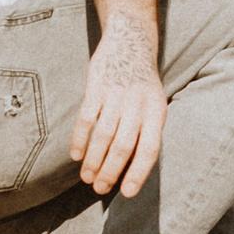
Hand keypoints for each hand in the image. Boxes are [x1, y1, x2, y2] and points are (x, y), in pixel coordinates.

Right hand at [72, 23, 166, 197]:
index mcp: (157, 112)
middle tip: (99, 189)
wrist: (130, 41)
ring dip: (94, 159)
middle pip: (124, 145)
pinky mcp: (97, 86)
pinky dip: (80, 139)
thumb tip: (132, 171)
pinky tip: (76, 155)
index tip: (127, 193)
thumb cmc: (142, 84)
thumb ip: (146, 132)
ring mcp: (117, 94)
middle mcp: (138, 104)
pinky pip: (86, 117)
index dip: (138, 172)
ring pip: (103, 134)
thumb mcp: (154, 105)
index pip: (150, 149)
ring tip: (87, 178)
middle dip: (110, 171)